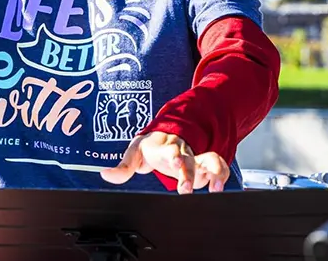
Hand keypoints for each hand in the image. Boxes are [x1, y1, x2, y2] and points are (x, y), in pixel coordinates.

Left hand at [100, 131, 229, 193]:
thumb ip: (122, 167)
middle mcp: (182, 151)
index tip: (176, 163)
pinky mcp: (204, 165)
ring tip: (215, 188)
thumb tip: (105, 174)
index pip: (170, 150)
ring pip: (211, 159)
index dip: (174, 156)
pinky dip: (222, 175)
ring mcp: (195, 157)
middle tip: (186, 188)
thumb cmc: (150, 147)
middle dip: (190, 172)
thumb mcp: (134, 154)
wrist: (165, 138)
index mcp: (164, 147)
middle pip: (190, 158)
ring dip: (215, 173)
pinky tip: (218, 188)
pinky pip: (219, 166)